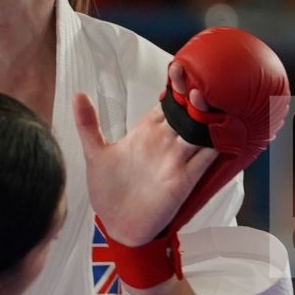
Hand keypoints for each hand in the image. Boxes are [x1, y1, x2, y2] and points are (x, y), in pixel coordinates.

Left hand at [72, 67, 218, 246]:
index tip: (178, 68)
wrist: (117, 226)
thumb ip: (88, 124)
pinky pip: (205, 159)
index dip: (175, 85)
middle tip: (193, 82)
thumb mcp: (95, 154)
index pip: (167, 102)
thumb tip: (76, 94)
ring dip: (204, 117)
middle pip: (186, 112)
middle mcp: (165, 142)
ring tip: (201, 101)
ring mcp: (176, 160)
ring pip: (199, 131)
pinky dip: (214, 145)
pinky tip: (218, 133)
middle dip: (192, 95)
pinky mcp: (184, 180)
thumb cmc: (108, 191)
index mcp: (145, 132)